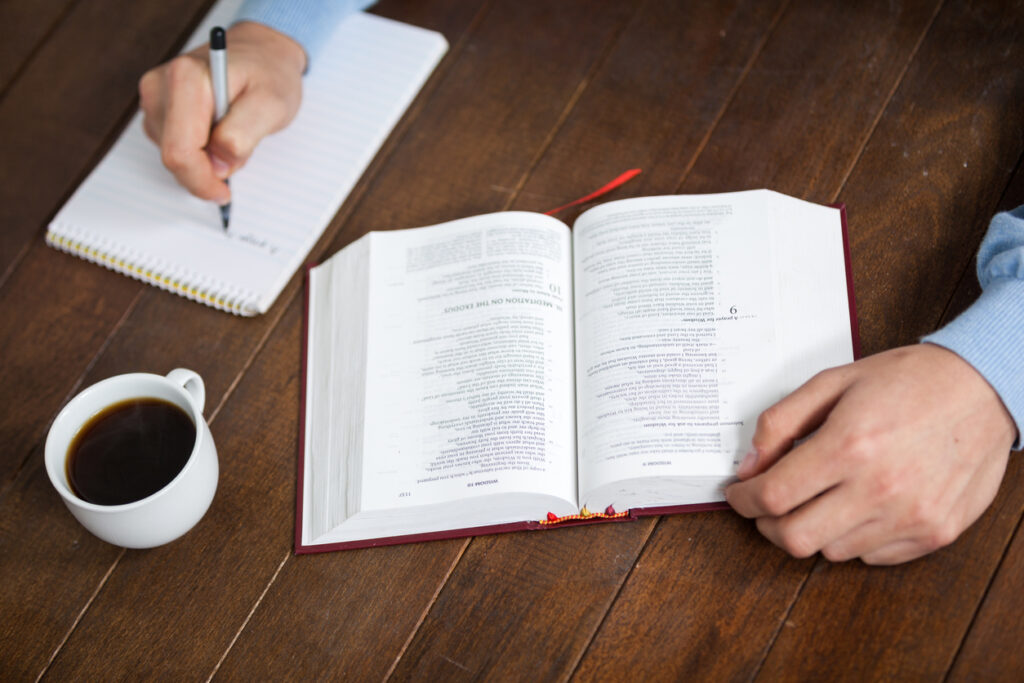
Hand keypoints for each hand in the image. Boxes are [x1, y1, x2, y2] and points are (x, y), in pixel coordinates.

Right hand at [138, 21, 305, 202]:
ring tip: (231, 134)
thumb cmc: (268, 75)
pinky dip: (197, 150)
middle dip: (205, 171)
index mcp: (186, 79)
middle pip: (171, 156)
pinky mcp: (157, 107)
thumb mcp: (271, 105)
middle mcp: (161, 84)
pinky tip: (216, 132)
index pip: (180, 152)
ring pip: (171, 153)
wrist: (261, 53)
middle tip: (238, 159)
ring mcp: (155, 96)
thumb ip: (244, 135)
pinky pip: (172, 145)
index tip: (224, 192)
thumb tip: (218, 164)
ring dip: (203, 160)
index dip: (202, 181)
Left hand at [725, 344, 1015, 564]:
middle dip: (767, 524)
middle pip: (795, 537)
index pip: (772, 496)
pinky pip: (872, 557)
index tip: (738, 494)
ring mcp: (910, 517)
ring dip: (812, 530)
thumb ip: (781, 422)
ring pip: (831, 551)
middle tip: (766, 505)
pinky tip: (854, 507)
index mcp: (849, 446)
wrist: (983, 388)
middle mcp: (880, 488)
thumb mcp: (833, 382)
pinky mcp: (934, 533)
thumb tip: (751, 464)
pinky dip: (852, 538)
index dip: (743, 500)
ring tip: (817, 499)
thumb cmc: (908, 380)